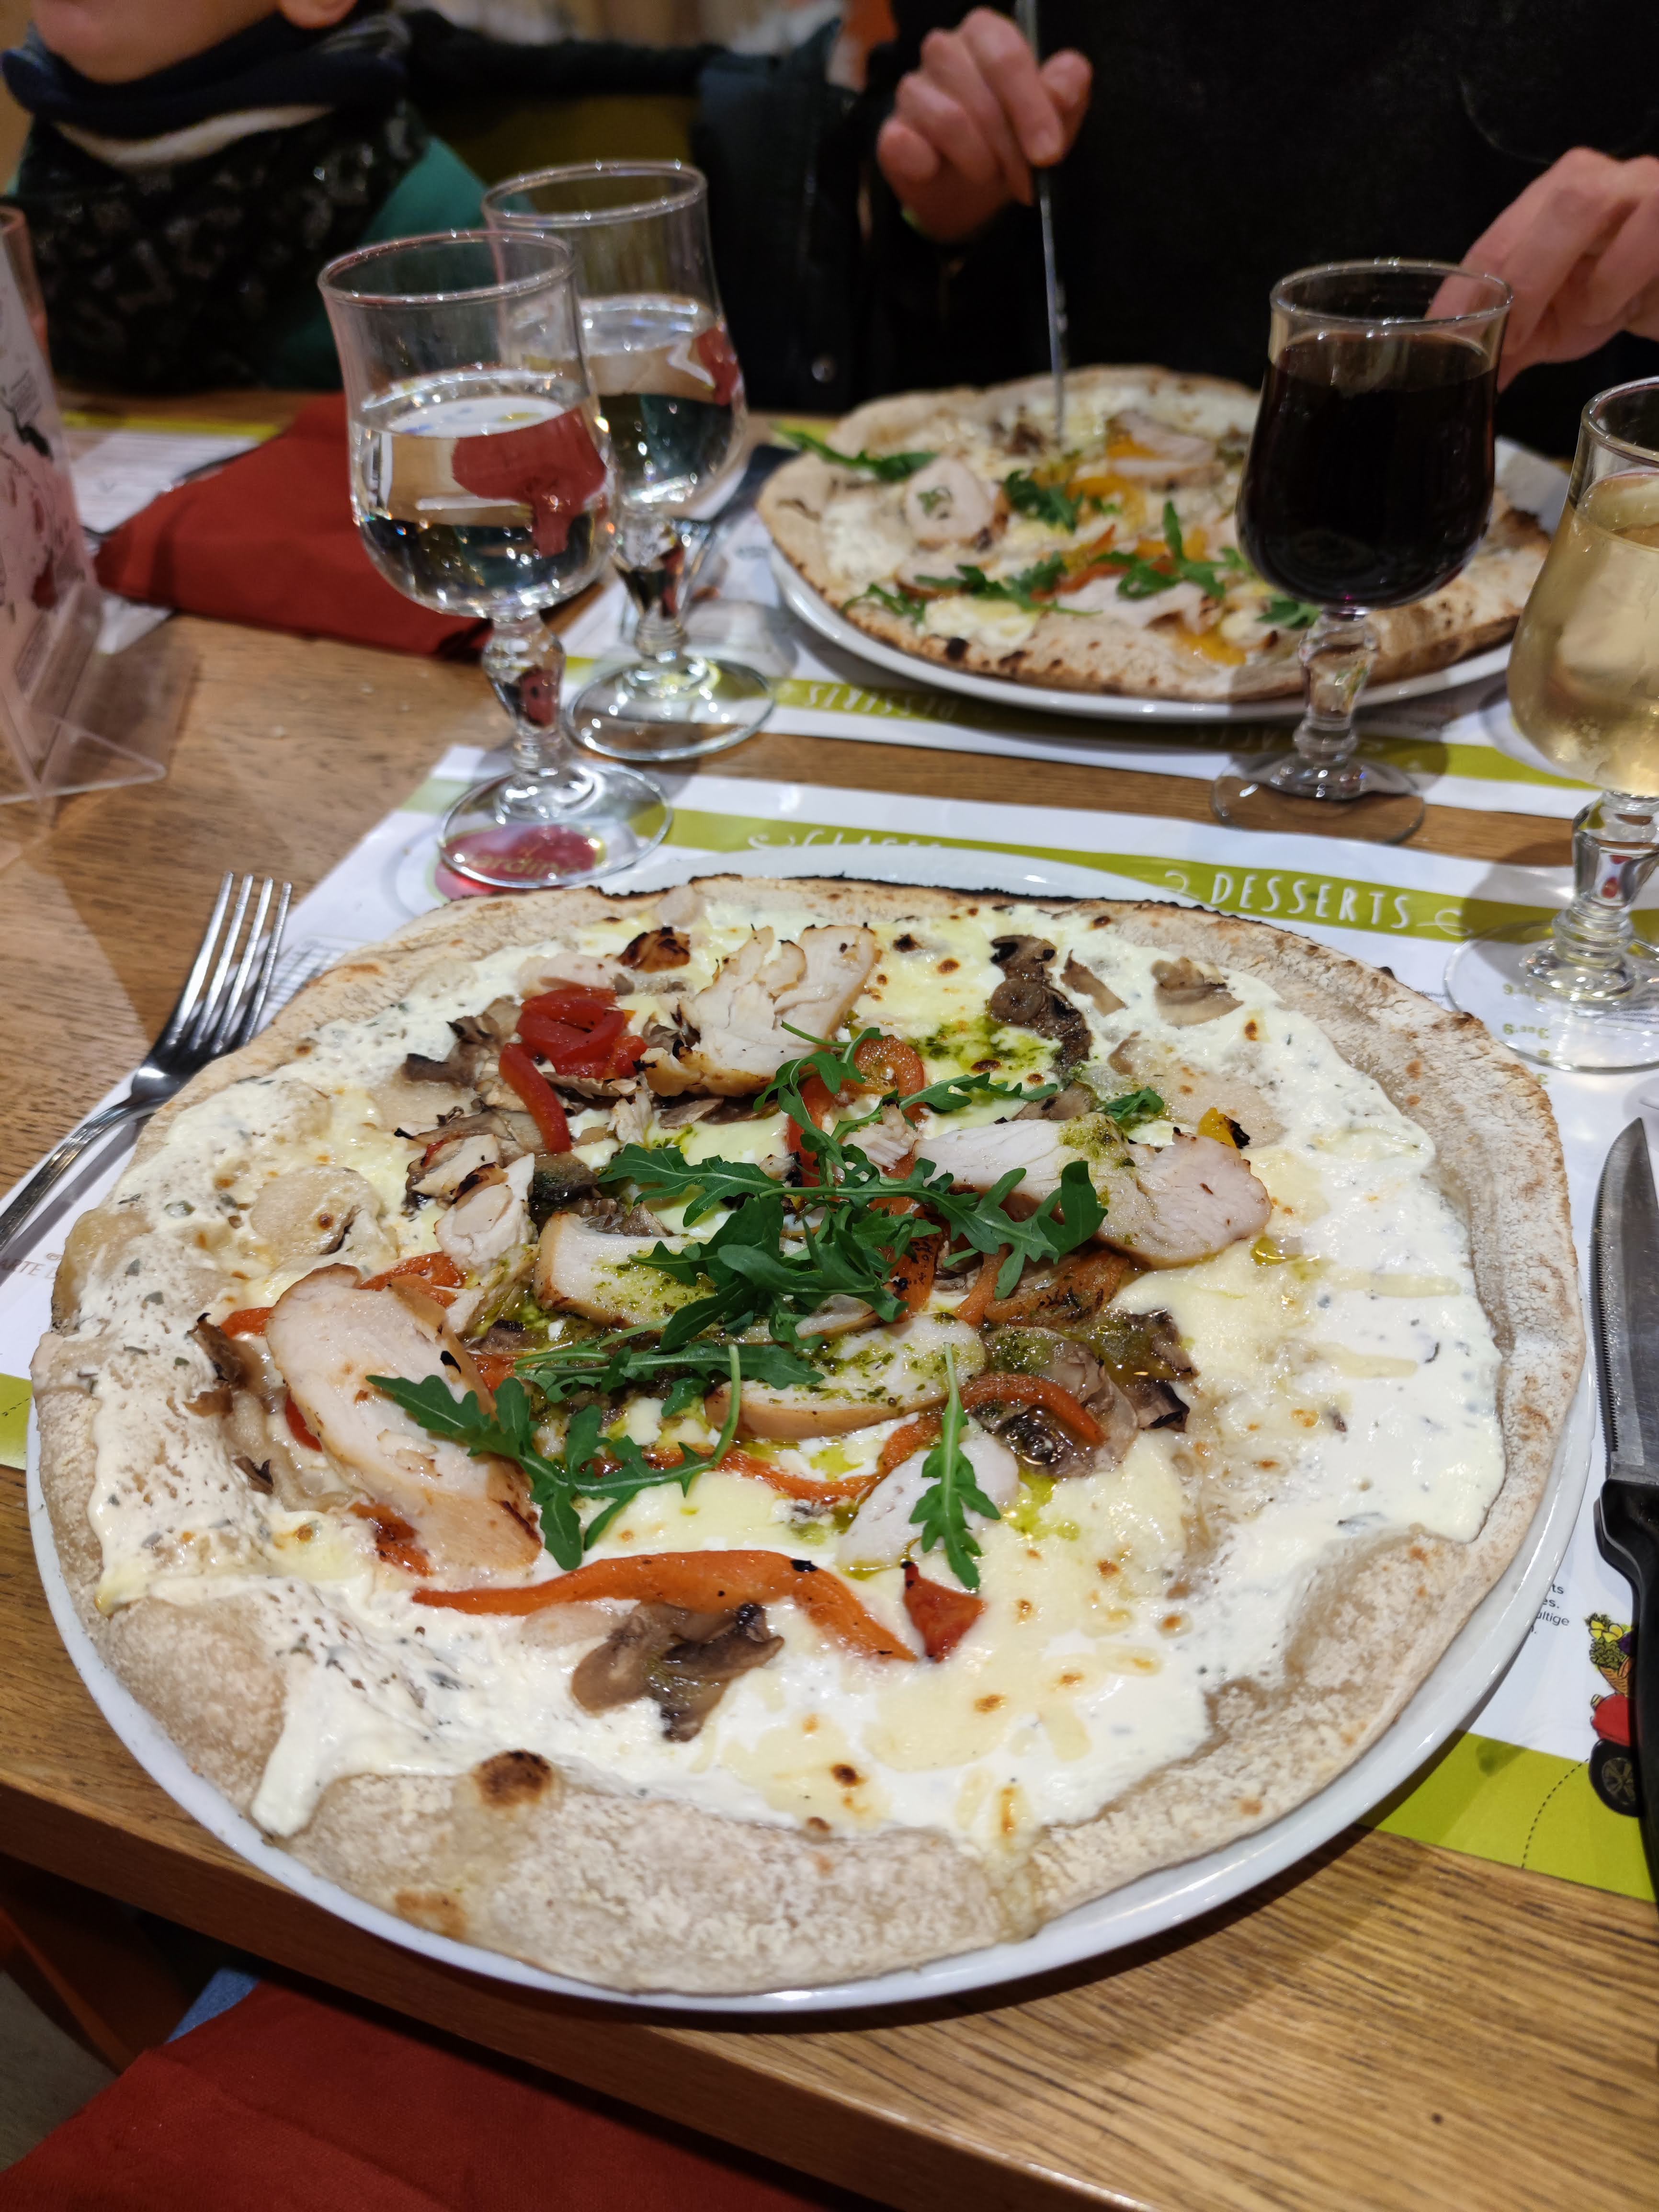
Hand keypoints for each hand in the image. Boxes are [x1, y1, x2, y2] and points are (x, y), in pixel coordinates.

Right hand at [876, 7, 1091, 244]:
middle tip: (1025, 179)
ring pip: (948, 120)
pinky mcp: (891, 132)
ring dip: (978, 159)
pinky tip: (939, 171)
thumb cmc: (1011, 143)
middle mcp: (944, 51)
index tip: (1048, 154)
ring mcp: (913, 89)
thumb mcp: (1051, 122)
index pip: (1007, 55)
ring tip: (989, 174)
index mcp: (986, 34)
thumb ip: (1065, 95)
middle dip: (1009, 143)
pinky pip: (906, 144)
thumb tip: (1068, 81)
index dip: (1031, 107)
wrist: (968, 193)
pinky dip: (927, 166)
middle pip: (978, 89)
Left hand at [1463, 147, 1658, 386]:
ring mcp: (1642, 185)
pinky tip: (1613, 308)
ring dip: (1563, 271)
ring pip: (1587, 204)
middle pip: (1542, 208)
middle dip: (1512, 277)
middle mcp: (1596, 178)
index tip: (1441, 339)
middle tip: (1504, 339)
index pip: (1496, 237)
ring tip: (1577, 317)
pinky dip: (1617, 276)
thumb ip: (1508, 342)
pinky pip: (1646, 229)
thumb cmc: (1620, 297)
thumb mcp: (1555, 326)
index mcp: (1551, 201)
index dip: (1464, 289)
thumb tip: (1459, 374)